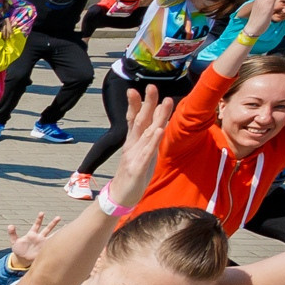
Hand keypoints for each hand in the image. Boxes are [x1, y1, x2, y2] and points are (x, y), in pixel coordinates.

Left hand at [5, 211, 60, 266]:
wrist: (22, 259)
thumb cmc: (18, 249)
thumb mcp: (14, 241)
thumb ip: (12, 233)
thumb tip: (10, 226)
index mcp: (32, 234)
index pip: (37, 225)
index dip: (39, 219)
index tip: (42, 213)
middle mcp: (39, 237)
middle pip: (47, 229)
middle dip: (53, 223)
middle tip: (58, 217)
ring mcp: (43, 243)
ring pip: (52, 236)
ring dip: (58, 232)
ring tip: (67, 226)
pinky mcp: (44, 249)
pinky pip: (52, 245)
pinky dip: (57, 243)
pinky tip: (65, 240)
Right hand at [108, 85, 171, 207]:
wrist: (120, 198)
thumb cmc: (132, 175)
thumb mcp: (141, 154)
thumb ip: (147, 139)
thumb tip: (157, 123)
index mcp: (133, 142)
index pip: (134, 119)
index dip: (137, 104)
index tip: (141, 88)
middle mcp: (132, 146)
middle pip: (139, 121)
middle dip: (146, 103)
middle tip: (151, 86)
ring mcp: (134, 156)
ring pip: (146, 133)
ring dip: (156, 117)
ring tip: (164, 102)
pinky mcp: (137, 168)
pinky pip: (147, 152)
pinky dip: (153, 141)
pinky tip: (159, 130)